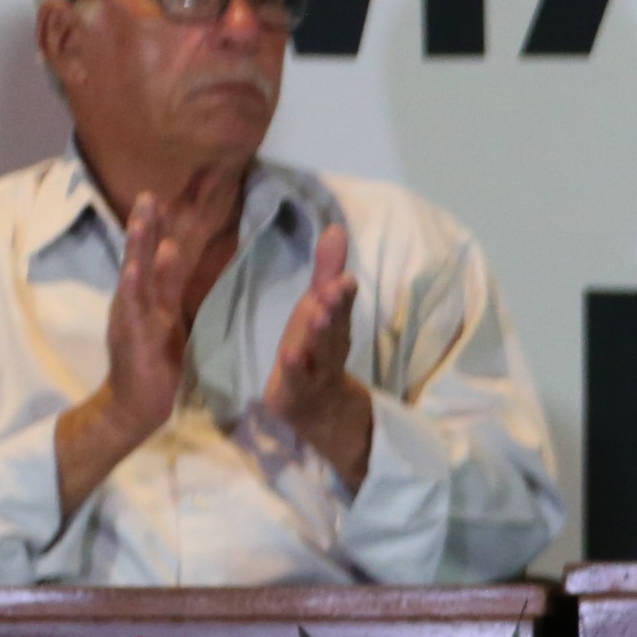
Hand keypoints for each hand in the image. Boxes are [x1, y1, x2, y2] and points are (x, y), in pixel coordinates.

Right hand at [55, 194, 199, 511]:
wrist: (137, 403)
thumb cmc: (154, 362)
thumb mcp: (166, 318)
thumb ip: (166, 287)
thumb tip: (171, 252)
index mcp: (147, 297)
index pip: (154, 255)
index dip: (159, 227)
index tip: (164, 197)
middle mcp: (134, 300)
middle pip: (141, 256)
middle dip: (146, 225)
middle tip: (151, 193)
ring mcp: (131, 316)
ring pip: (135, 275)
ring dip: (139, 246)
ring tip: (143, 217)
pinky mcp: (132, 336)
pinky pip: (132, 307)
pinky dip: (133, 285)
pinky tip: (134, 267)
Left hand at [265, 217, 374, 487]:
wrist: (316, 409)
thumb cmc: (314, 350)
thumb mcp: (319, 309)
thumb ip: (326, 272)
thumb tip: (336, 227)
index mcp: (334, 326)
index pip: (340, 306)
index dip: (342, 293)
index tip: (345, 278)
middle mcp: (330, 347)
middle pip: (334, 327)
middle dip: (336, 308)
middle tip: (336, 288)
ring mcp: (316, 372)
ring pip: (321, 352)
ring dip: (320, 334)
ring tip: (318, 314)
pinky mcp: (297, 392)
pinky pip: (297, 380)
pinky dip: (295, 369)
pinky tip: (290, 355)